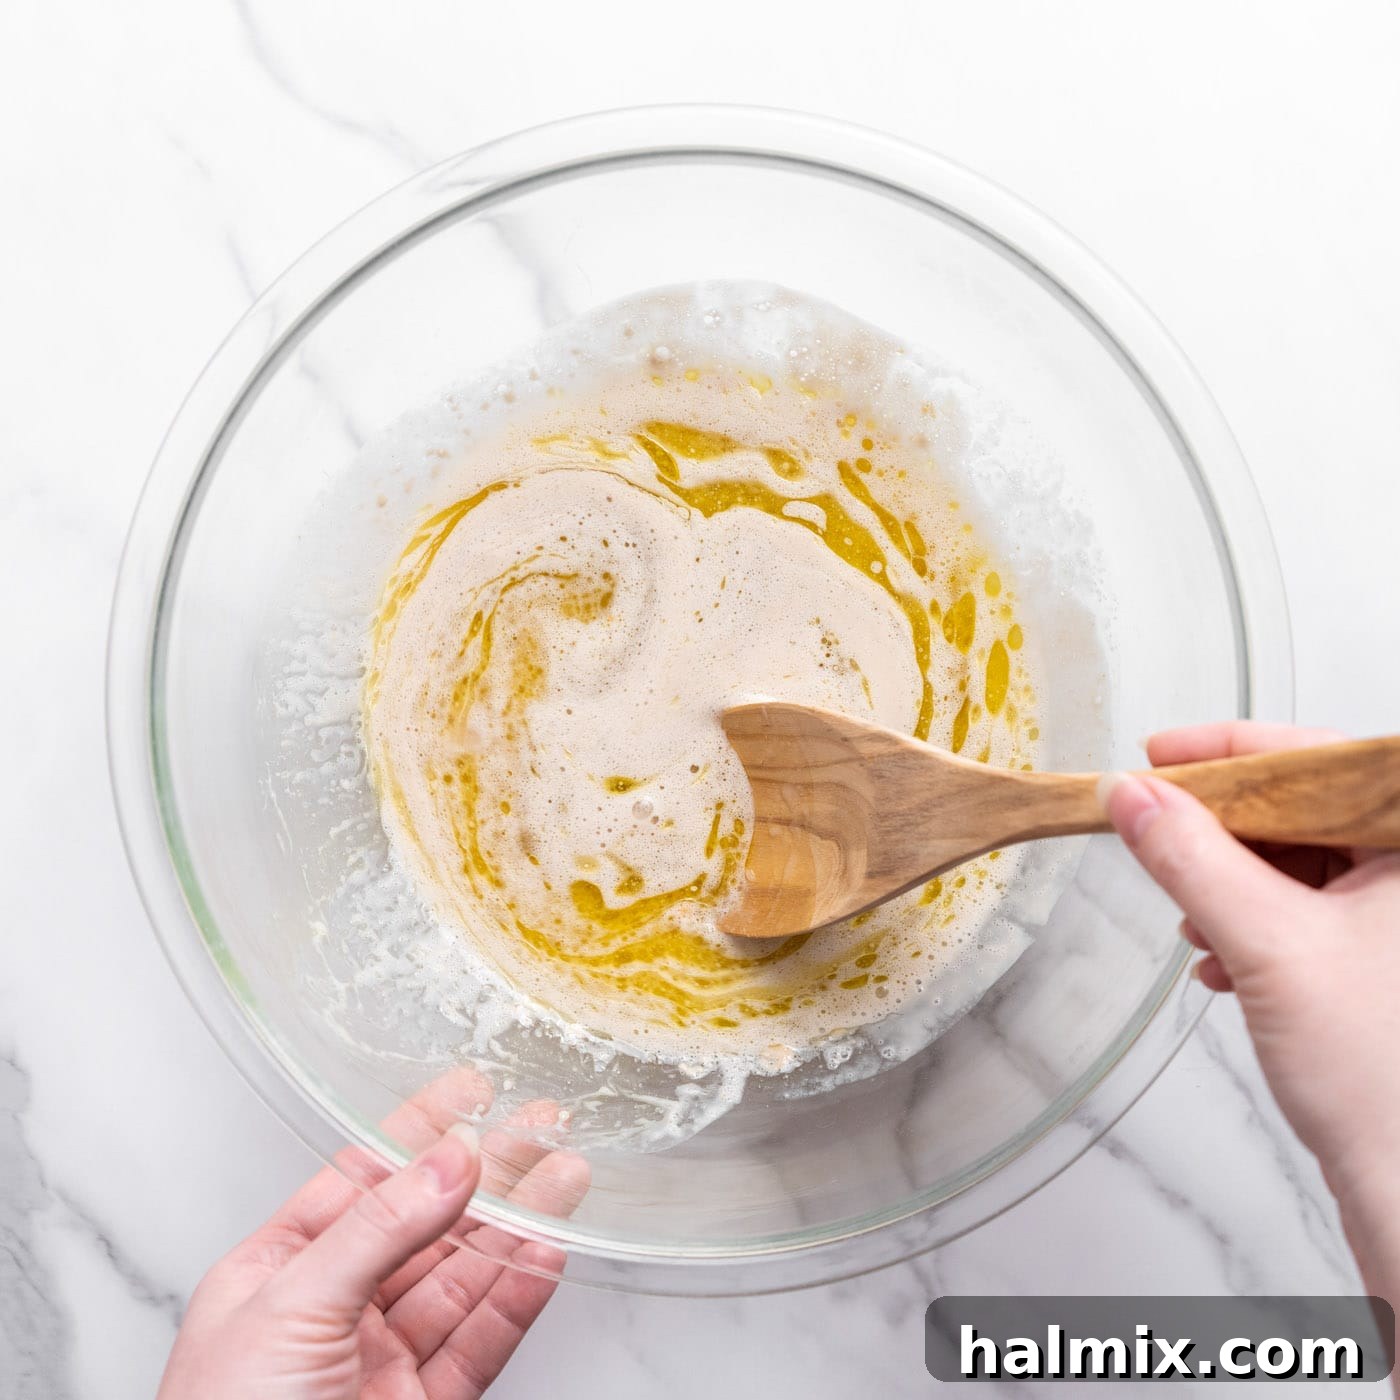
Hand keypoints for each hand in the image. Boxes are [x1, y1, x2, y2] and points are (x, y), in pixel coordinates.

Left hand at [159, 1071, 588, 1399]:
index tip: (469, 1089)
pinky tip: (547, 1254)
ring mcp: (380, 1364)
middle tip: (542, 1127)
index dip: (417, 1132)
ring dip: (519, 1227)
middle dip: (487, 1174)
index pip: (360, 1180)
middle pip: (425, 1225)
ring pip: (463, 1279)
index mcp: (277, 1273)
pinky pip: (481, 1341)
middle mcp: (332, 1311)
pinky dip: (518, 1297)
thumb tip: (448, 1160)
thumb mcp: (290, 1309)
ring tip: (567, 1177)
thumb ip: (377, 1230)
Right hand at [1101, 722, 1399, 1299]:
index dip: (1228, 749)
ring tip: (1197, 924)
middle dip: (1223, 831)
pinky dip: (1253, 925)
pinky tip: (1224, 962)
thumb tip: (1129, 796)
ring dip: (1231, 885)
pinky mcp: (1380, 958)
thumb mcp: (1264, 942)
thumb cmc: (1381, 1076)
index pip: (1318, 755)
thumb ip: (1188, 857)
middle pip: (1303, 808)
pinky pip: (1306, 908)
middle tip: (1160, 833)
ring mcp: (1397, 917)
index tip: (1158, 754)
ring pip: (1299, 861)